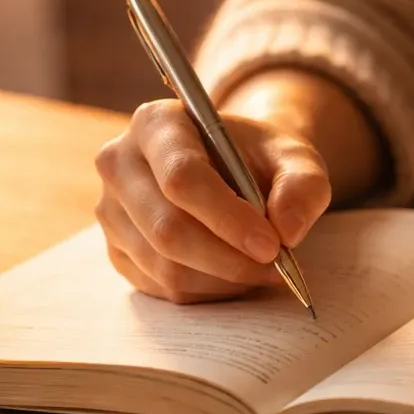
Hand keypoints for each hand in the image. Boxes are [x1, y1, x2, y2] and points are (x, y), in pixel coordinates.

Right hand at [94, 99, 331, 303]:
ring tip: (262, 269)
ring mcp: (111, 210)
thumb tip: (287, 230)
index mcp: (156, 123)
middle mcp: (119, 163)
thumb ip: (303, 185)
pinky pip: (161, 288)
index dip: (228, 218)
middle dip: (228, 258)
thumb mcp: (295, 157)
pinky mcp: (117, 249)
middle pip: (166, 228)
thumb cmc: (259, 158)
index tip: (272, 245)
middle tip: (275, 266)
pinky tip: (234, 273)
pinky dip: (208, 290)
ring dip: (223, 279)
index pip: (181, 177)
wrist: (232, 169)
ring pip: (164, 266)